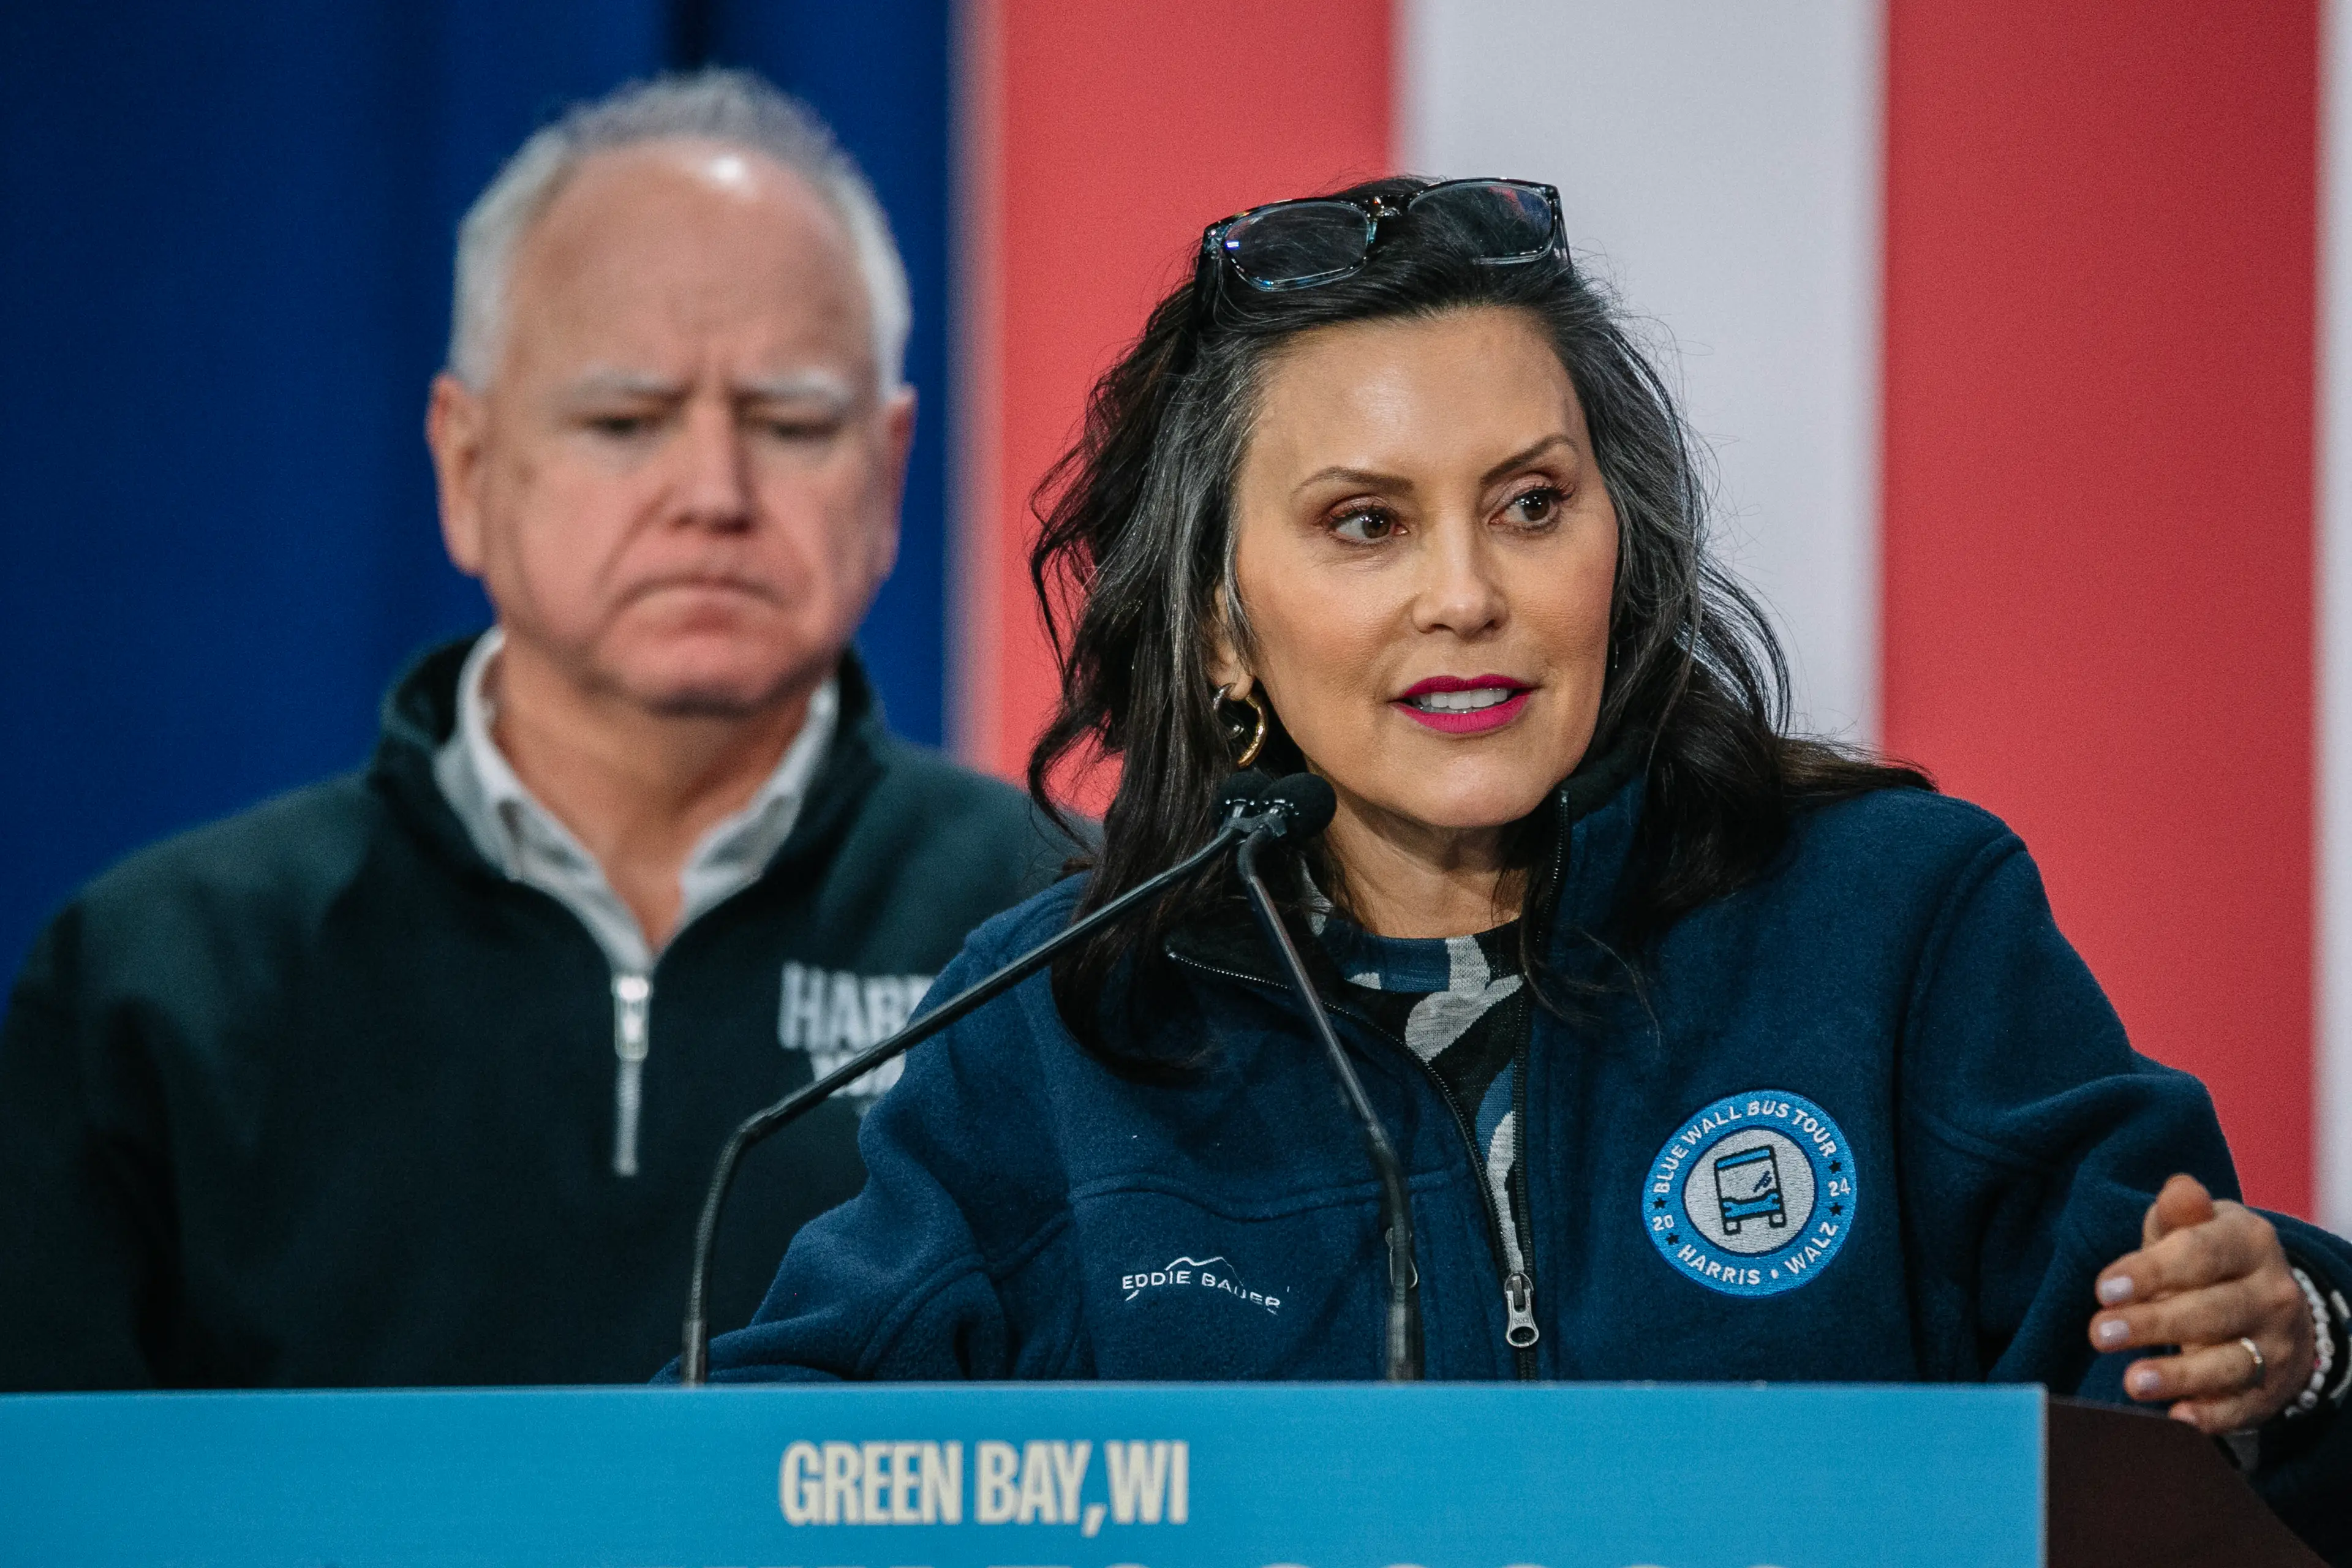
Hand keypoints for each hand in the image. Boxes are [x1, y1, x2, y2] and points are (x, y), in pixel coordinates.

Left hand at [2089, 1173, 2313, 1433]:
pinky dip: (2214, 1416)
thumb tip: (2179, 1190)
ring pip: (2232, 1363)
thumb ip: (2180, 1213)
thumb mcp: (2194, 1228)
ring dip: (2180, 1376)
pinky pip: (2245, 1405)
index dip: (2150, 1273)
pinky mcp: (2273, 1389)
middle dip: (2153, 1324)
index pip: (2199, 1255)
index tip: (2103, 1289)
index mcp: (2250, 1242)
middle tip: (2098, 1334)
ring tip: (2132, 1382)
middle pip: (2212, 1312)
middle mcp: (2272, 1294)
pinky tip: (2179, 1418)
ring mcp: (2278, 1345)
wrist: (2268, 1303)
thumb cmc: (2206, 1259)